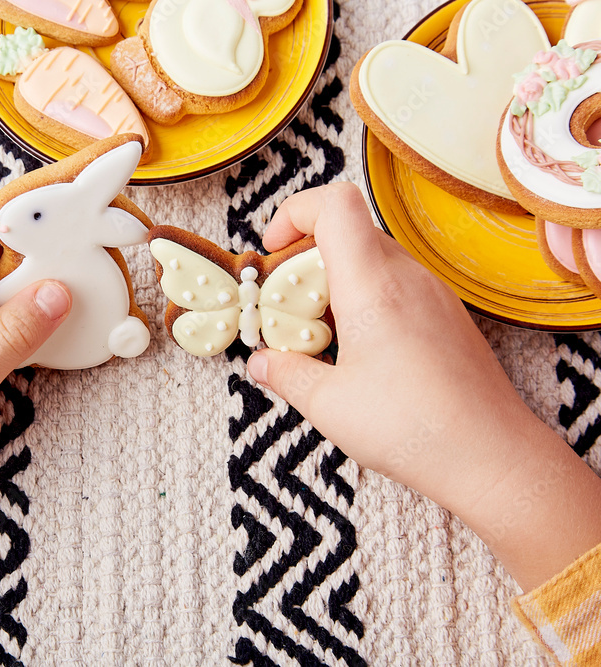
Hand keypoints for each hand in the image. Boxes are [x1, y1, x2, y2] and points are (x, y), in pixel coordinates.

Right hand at [246, 182, 600, 589]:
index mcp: (373, 285)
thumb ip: (285, 374)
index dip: (293, 212)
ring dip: (335, 281)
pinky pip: (397, 283)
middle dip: (305, 257)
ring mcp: (433, 293)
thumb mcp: (329, 406)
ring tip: (318, 333)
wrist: (492, 457)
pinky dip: (365, 299)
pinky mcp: (446, 315)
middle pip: (349, 230)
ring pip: (373, 258)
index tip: (272, 250)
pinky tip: (357, 350)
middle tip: (285, 304)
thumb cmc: (414, 429)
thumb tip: (260, 363)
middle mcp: (407, 276)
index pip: (335, 204)